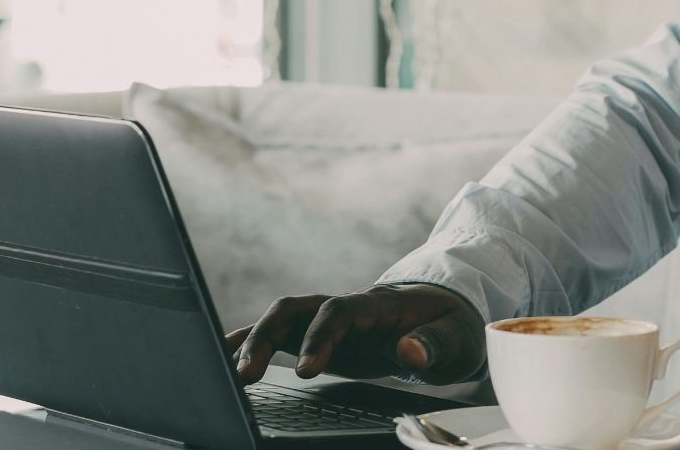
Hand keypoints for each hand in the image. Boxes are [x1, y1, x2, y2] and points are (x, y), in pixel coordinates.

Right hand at [225, 283, 485, 384]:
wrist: (444, 313)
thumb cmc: (450, 325)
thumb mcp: (456, 337)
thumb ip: (433, 344)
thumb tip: (409, 352)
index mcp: (378, 305)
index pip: (339, 312)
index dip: (319, 337)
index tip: (307, 371)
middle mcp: (345, 307)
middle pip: (296, 308)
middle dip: (267, 336)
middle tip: (248, 374)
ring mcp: (328, 321)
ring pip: (281, 319)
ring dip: (252, 340)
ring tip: (227, 372)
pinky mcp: (318, 337)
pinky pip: (280, 335)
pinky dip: (250, 342)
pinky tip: (223, 358)